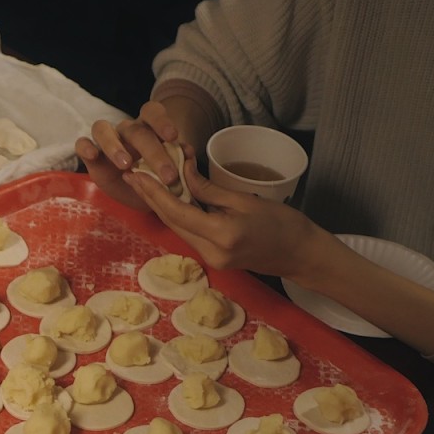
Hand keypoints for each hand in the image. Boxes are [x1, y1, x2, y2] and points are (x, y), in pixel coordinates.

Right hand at [75, 101, 184, 210]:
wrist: (137, 195)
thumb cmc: (156, 178)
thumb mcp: (172, 174)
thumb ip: (182, 161)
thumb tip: (188, 151)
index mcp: (148, 128)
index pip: (152, 112)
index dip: (162, 121)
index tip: (173, 137)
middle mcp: (126, 130)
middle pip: (135, 131)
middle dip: (153, 153)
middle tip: (168, 176)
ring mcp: (106, 141)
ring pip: (103, 129)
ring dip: (114, 146)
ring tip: (126, 166)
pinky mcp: (90, 156)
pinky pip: (81, 143)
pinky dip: (85, 147)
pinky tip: (92, 156)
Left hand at [123, 149, 335, 283]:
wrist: (301, 254)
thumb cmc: (282, 223)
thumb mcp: (245, 200)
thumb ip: (209, 190)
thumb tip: (181, 173)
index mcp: (221, 235)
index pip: (177, 211)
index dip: (154, 191)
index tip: (137, 173)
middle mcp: (210, 252)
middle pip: (171, 222)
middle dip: (150, 197)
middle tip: (132, 174)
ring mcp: (211, 259)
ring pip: (177, 228)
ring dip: (160, 206)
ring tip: (143, 183)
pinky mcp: (213, 259)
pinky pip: (188, 233)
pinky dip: (177, 215)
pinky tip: (166, 198)